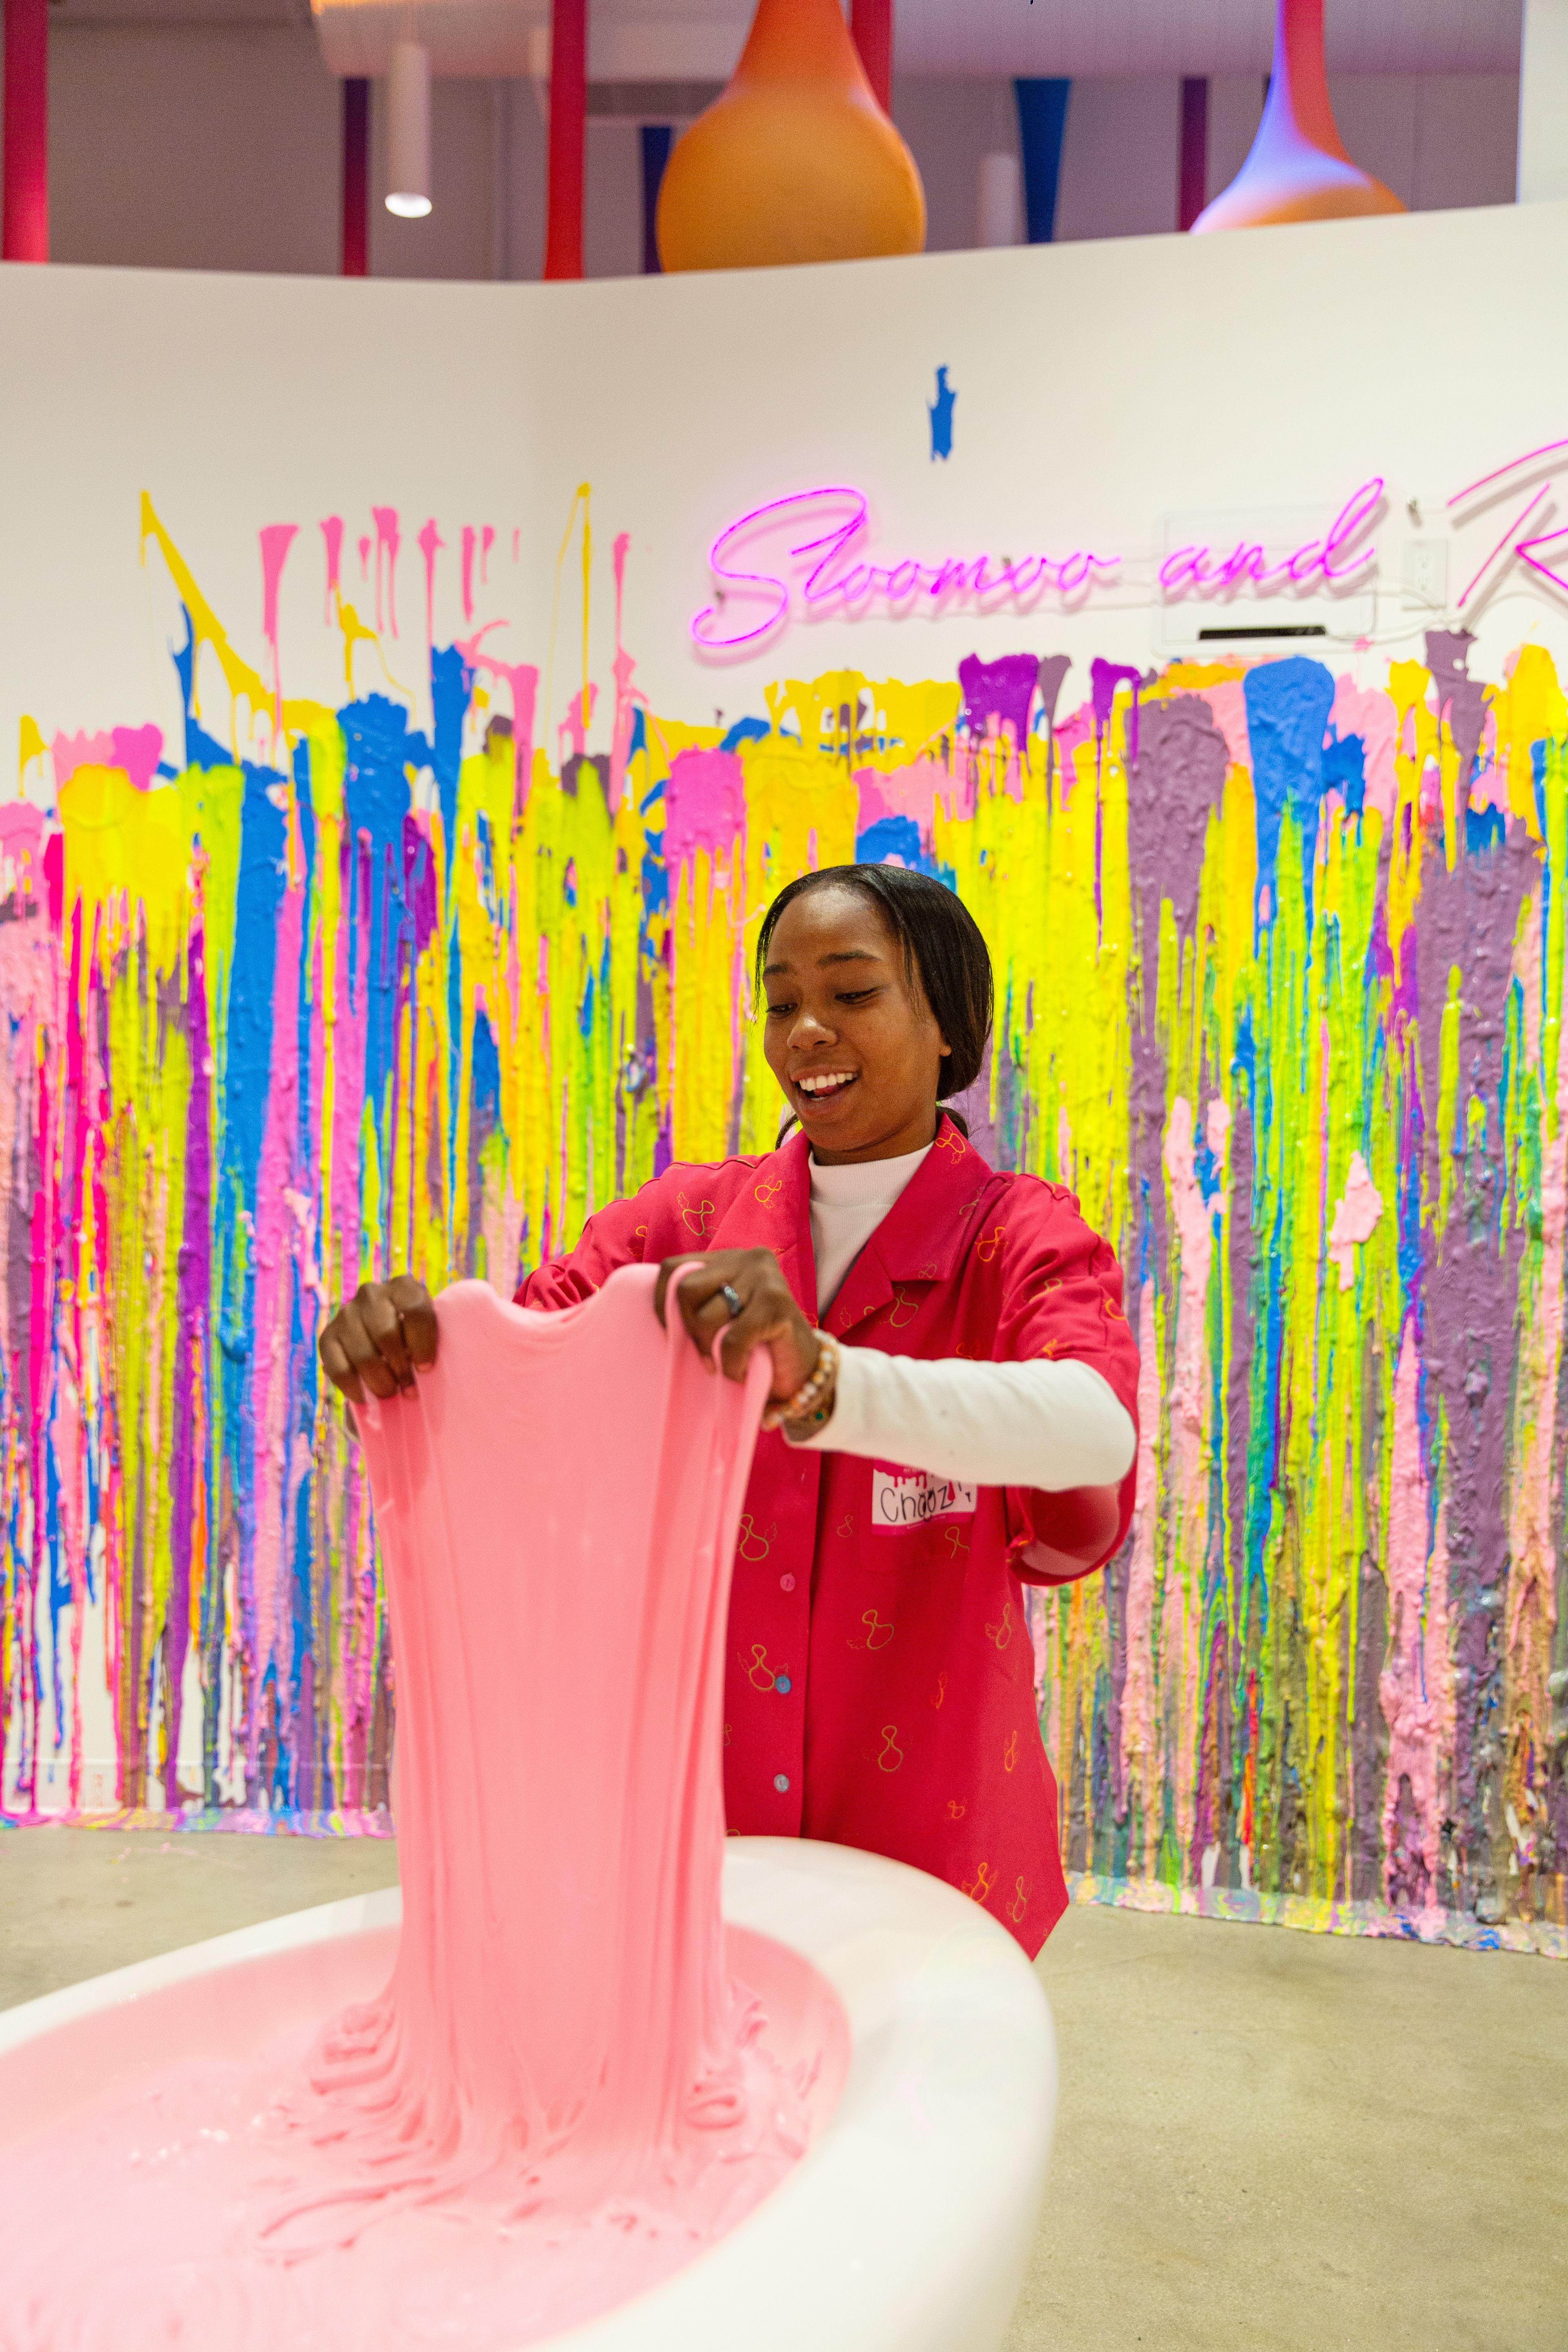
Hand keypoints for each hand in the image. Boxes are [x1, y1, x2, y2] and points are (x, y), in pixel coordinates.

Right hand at [319, 1276, 437, 1403]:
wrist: (381, 1336)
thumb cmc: (413, 1336)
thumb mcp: (427, 1329)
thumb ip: (429, 1340)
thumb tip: (425, 1370)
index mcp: (403, 1286)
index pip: (415, 1310)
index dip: (422, 1344)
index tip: (426, 1368)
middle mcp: (371, 1293)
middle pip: (387, 1334)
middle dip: (400, 1368)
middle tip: (408, 1388)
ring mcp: (346, 1313)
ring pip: (364, 1355)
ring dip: (379, 1381)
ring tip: (389, 1392)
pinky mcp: (327, 1336)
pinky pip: (339, 1368)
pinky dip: (354, 1388)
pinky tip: (365, 1396)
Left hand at [655, 1248, 818, 1412]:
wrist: (802, 1369)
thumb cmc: (754, 1344)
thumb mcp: (721, 1316)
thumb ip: (697, 1304)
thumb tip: (662, 1314)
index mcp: (728, 1258)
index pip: (673, 1267)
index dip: (661, 1303)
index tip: (670, 1333)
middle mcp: (748, 1258)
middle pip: (686, 1289)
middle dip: (688, 1329)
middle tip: (704, 1354)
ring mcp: (765, 1277)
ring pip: (707, 1316)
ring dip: (710, 1351)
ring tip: (727, 1363)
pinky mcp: (778, 1303)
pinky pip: (732, 1339)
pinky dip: (730, 1364)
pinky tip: (741, 1370)